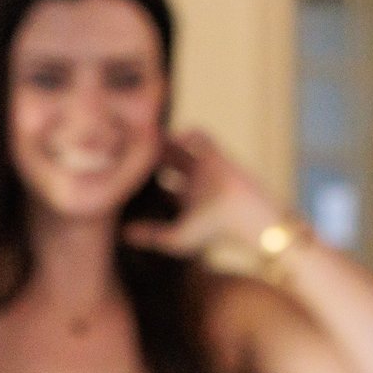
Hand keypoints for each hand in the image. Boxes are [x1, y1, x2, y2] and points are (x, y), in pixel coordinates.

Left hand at [122, 129, 285, 256]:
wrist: (253, 222)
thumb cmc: (217, 235)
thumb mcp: (178, 238)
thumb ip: (150, 235)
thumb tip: (122, 232)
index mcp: (181, 200)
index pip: (153, 183)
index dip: (137, 177)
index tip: (119, 170)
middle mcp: (191, 181)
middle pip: (160, 161)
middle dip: (146, 155)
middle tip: (126, 148)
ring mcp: (203, 166)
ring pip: (176, 146)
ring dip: (162, 142)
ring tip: (146, 140)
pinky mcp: (217, 154)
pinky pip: (199, 136)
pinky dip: (187, 134)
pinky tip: (175, 142)